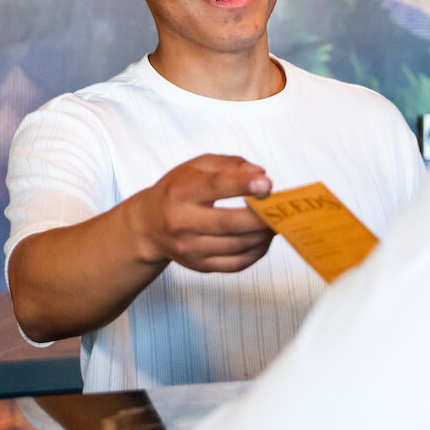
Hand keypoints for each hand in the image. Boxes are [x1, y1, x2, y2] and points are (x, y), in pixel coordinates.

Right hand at [123, 154, 275, 273]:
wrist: (148, 225)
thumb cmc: (177, 190)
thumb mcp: (196, 167)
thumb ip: (229, 164)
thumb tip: (260, 175)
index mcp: (179, 191)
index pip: (213, 187)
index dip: (242, 185)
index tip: (267, 184)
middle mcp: (181, 222)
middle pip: (228, 223)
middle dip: (260, 217)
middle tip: (281, 210)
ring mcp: (189, 248)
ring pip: (237, 245)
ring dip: (263, 235)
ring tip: (275, 223)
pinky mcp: (199, 265)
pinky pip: (236, 263)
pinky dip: (256, 252)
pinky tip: (263, 239)